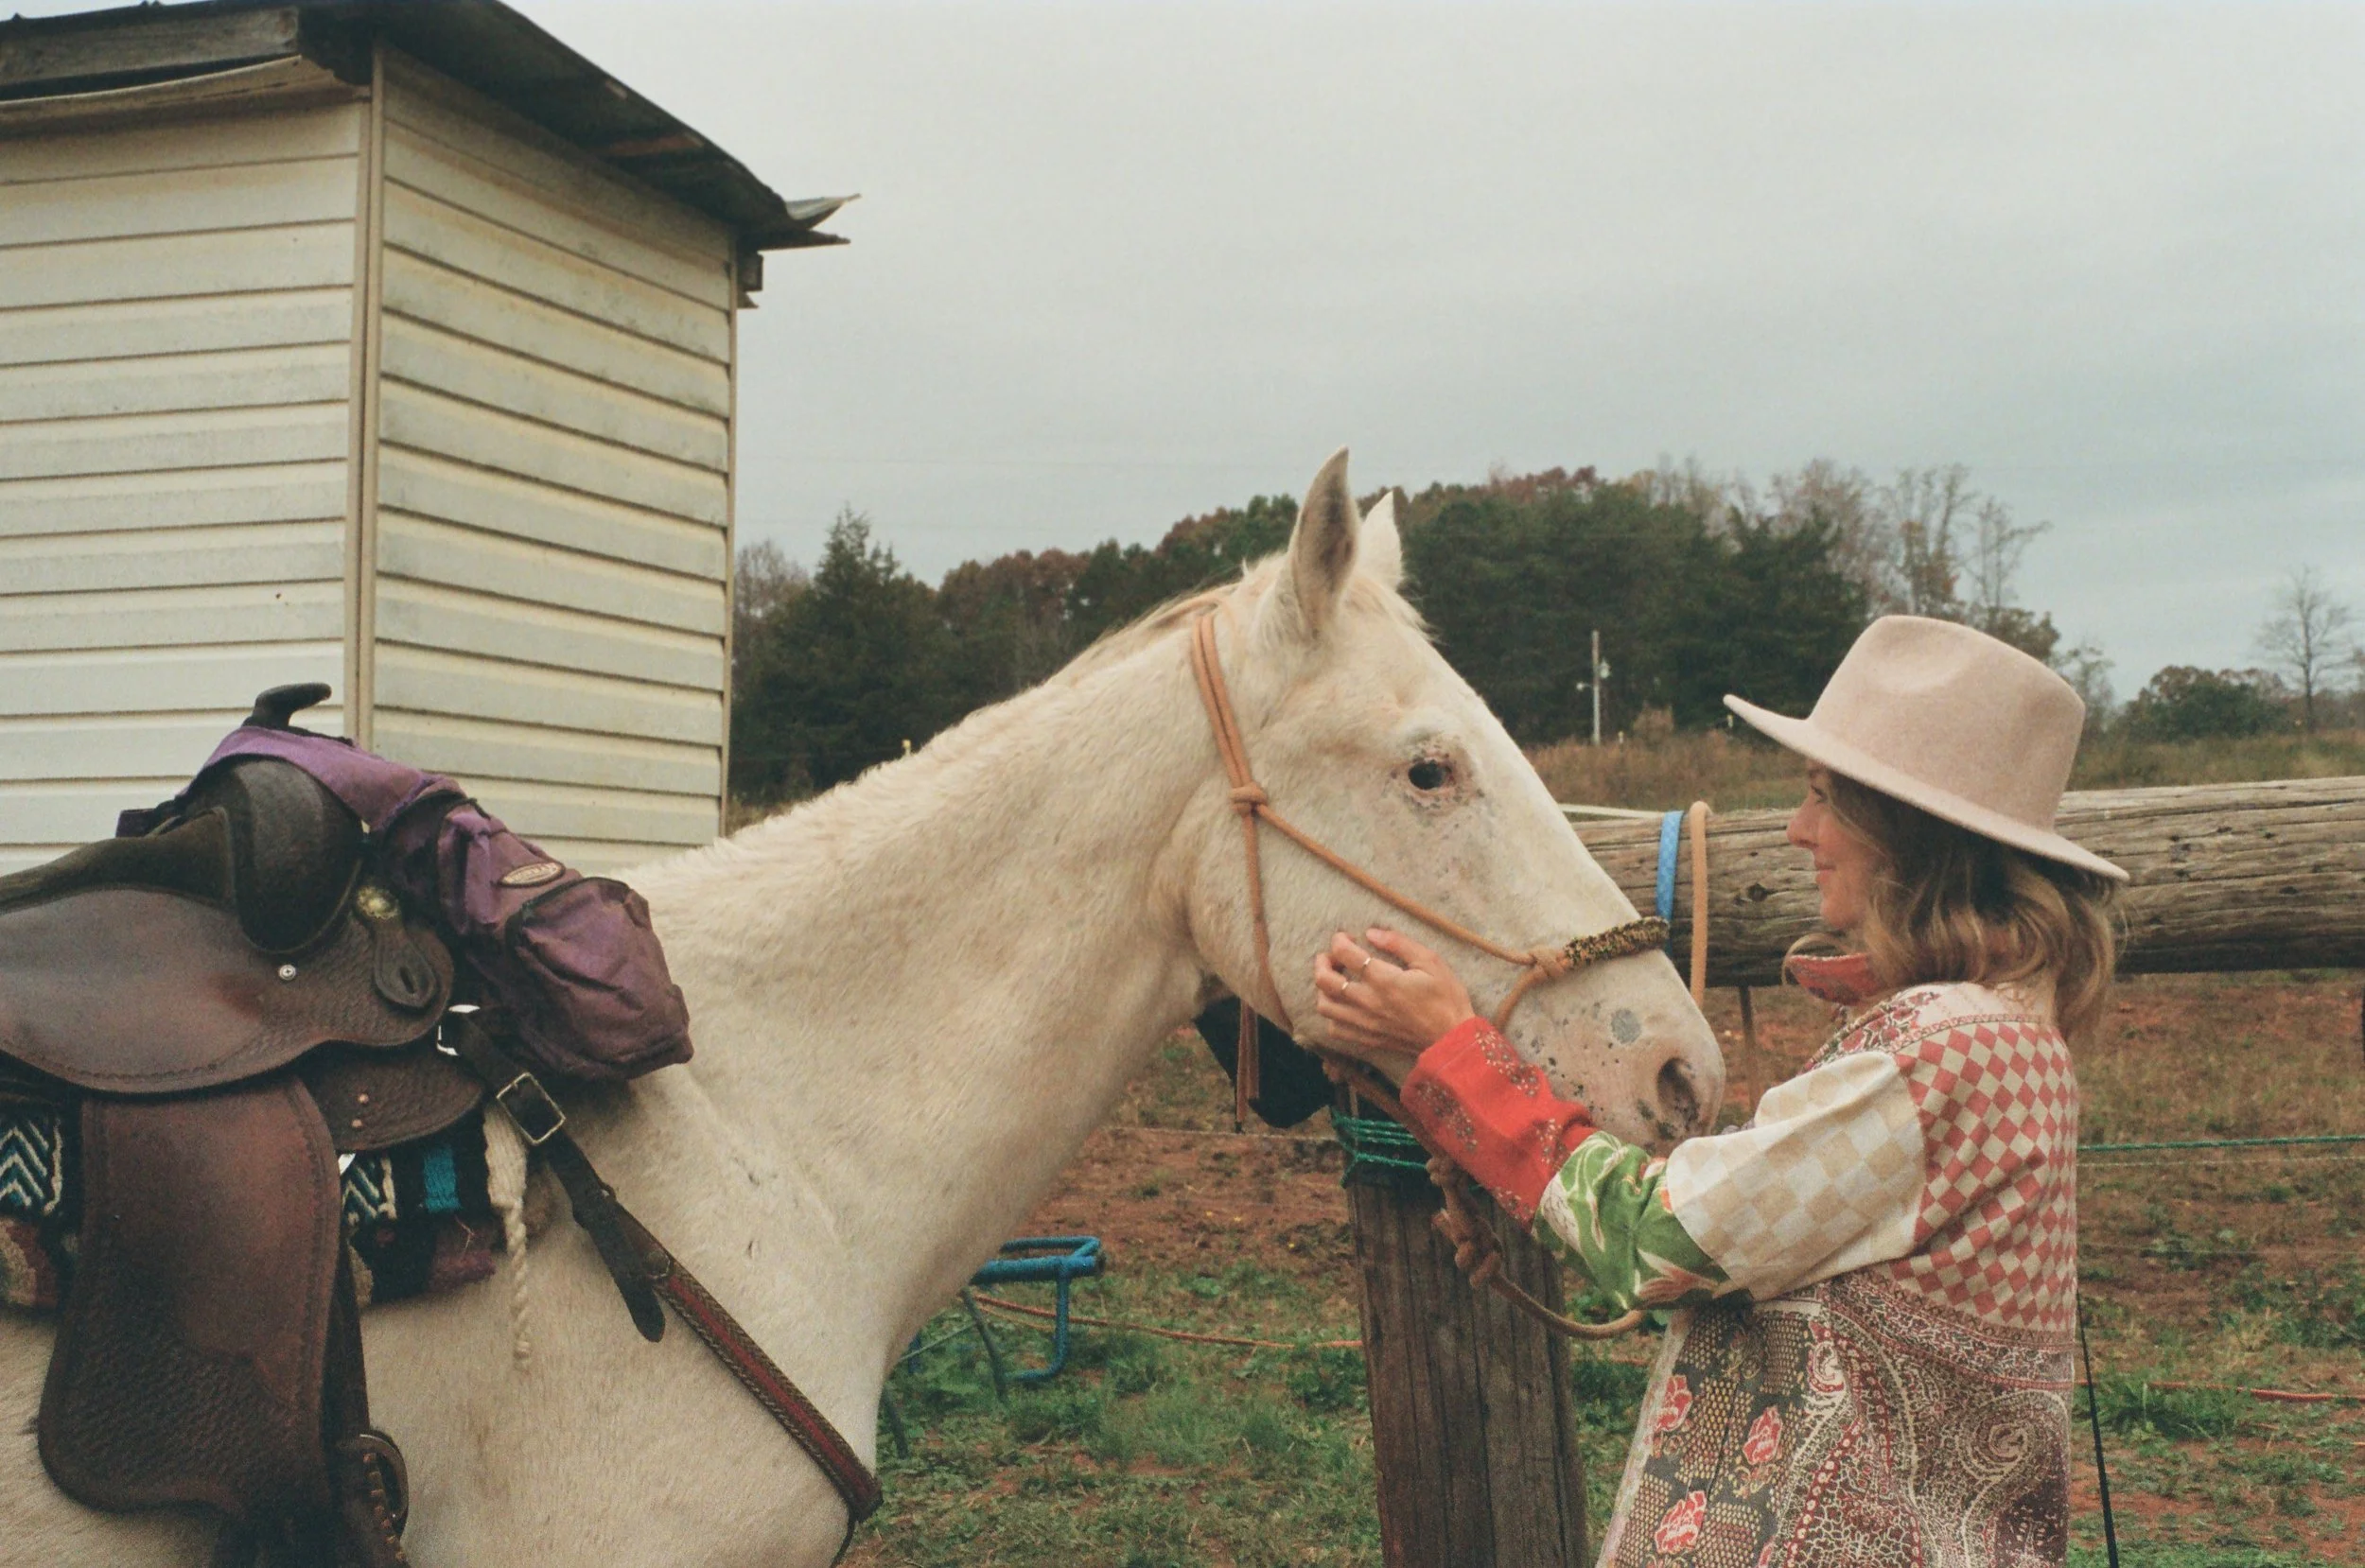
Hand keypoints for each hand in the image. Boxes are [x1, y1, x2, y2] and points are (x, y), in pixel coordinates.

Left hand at [1311, 928, 1477, 1081]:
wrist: (1453, 1040)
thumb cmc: (1447, 998)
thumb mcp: (1431, 962)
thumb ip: (1400, 944)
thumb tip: (1372, 933)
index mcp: (1384, 979)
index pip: (1345, 954)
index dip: (1339, 940)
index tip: (1347, 937)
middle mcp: (1368, 1002)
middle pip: (1325, 980)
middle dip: (1322, 962)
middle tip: (1332, 956)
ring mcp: (1365, 1023)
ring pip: (1324, 1006)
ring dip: (1323, 989)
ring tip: (1336, 980)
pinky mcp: (1367, 1039)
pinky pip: (1335, 1029)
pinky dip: (1332, 1015)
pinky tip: (1344, 1005)